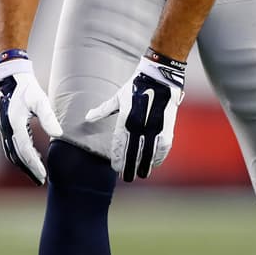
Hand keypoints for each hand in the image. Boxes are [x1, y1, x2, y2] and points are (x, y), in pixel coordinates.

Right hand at [0, 50, 63, 184]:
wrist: (9, 77)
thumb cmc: (26, 87)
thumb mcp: (40, 100)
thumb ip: (48, 117)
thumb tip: (58, 134)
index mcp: (14, 123)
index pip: (25, 150)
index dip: (34, 165)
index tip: (44, 175)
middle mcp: (7, 129)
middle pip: (17, 156)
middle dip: (28, 169)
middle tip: (41, 181)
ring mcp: (4, 129)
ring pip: (12, 153)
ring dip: (23, 165)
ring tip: (36, 174)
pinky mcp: (6, 127)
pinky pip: (11, 147)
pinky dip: (20, 156)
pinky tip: (32, 158)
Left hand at [84, 52, 184, 181]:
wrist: (159, 77)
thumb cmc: (135, 87)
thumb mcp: (118, 98)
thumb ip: (103, 110)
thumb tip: (87, 118)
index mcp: (126, 119)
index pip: (119, 145)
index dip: (118, 159)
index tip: (115, 169)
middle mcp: (140, 126)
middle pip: (133, 153)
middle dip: (130, 167)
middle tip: (127, 177)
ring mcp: (155, 128)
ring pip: (148, 153)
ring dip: (144, 165)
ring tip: (140, 174)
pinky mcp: (167, 127)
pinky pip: (163, 148)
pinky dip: (159, 157)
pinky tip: (155, 163)